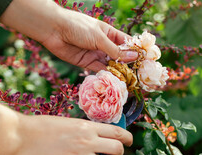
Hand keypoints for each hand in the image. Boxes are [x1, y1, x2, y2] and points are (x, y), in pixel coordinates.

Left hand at [0, 0, 137, 70]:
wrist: (54, 30)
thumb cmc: (78, 27)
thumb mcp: (99, 38)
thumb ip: (115, 50)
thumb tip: (133, 57)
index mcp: (109, 33)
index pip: (126, 43)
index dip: (136, 51)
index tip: (147, 59)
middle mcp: (104, 44)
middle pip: (120, 56)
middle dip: (129, 64)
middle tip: (140, 74)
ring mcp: (96, 54)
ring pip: (111, 64)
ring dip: (119, 71)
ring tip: (131, 80)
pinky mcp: (87, 63)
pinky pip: (100, 70)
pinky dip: (108, 75)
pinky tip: (116, 80)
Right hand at [0, 104, 132, 154]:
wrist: (21, 137)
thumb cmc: (41, 126)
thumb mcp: (68, 122)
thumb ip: (85, 130)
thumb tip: (97, 136)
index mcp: (87, 127)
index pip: (117, 132)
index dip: (128, 138)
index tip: (129, 141)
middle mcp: (88, 141)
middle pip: (118, 149)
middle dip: (121, 153)